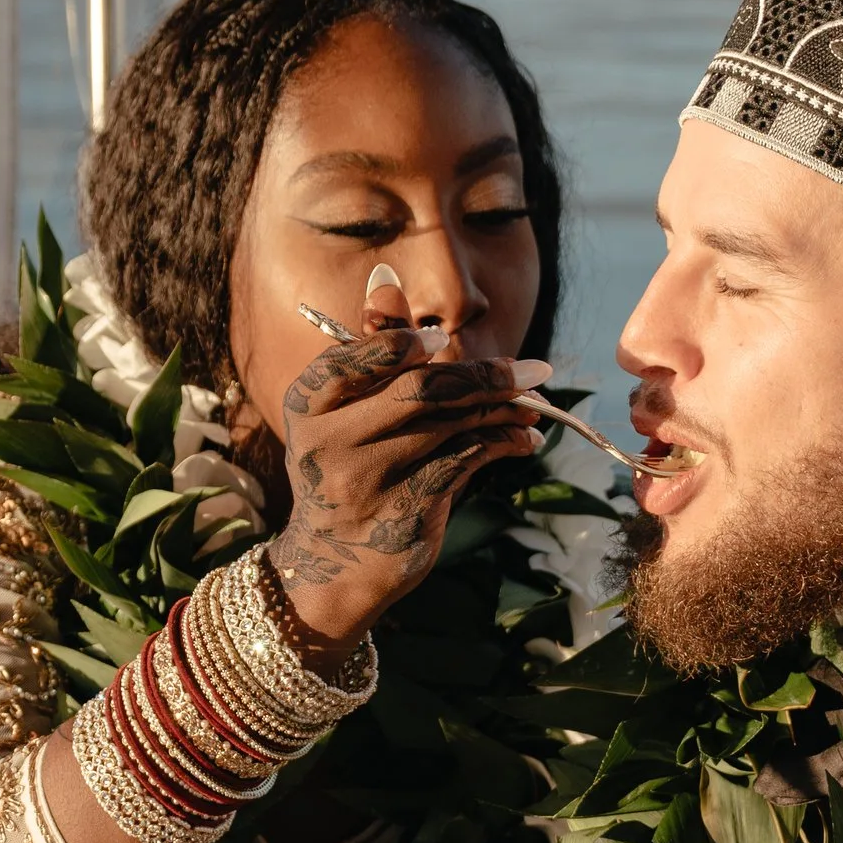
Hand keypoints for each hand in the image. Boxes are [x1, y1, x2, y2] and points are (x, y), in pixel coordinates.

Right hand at [269, 271, 545, 651]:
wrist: (335, 563)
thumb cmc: (346, 467)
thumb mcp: (344, 410)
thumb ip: (371, 347)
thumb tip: (387, 279)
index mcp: (308, 405)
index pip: (353, 359)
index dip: (401, 343)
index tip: (443, 338)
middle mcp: (330, 442)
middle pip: (418, 391)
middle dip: (483, 375)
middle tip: (533, 369)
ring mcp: (368, 479)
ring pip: (451, 425)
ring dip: (503, 409)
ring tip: (534, 402)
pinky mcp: (407, 510)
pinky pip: (466, 460)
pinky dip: (502, 443)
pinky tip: (523, 438)